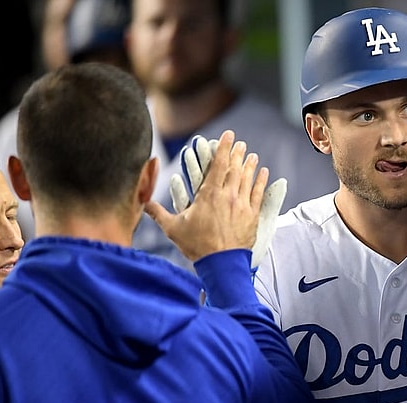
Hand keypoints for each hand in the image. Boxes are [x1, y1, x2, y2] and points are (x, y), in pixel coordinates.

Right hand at [145, 130, 267, 260]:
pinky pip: (258, 193)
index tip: (228, 135)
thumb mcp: (173, 228)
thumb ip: (158, 212)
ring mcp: (242, 205)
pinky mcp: (252, 215)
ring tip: (251, 154)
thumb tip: (142, 203)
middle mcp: (228, 195)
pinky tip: (263, 172)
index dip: (223, 148)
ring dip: (249, 165)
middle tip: (240, 143)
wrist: (221, 263)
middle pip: (234, 168)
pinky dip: (260, 181)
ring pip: (247, 178)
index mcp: (209, 195)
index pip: (218, 165)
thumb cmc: (197, 246)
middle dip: (237, 153)